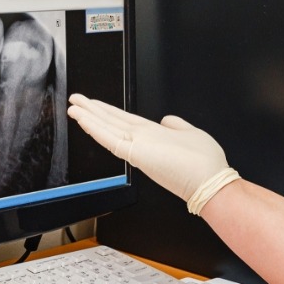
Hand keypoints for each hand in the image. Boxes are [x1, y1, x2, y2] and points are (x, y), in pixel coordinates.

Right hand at [67, 94, 236, 207]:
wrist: (210, 182)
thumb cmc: (204, 164)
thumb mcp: (191, 134)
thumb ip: (176, 125)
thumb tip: (167, 119)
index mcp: (152, 135)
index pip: (123, 121)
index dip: (107, 112)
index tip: (93, 104)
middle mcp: (141, 140)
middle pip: (110, 122)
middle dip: (92, 111)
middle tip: (75, 101)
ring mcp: (136, 146)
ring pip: (106, 128)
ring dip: (88, 116)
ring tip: (73, 106)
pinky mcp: (134, 152)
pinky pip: (109, 138)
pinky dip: (94, 128)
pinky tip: (82, 119)